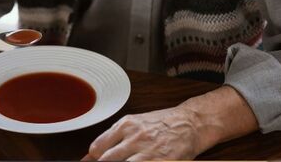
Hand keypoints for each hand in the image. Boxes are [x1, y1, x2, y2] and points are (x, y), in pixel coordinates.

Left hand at [83, 86, 258, 160]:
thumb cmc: (161, 123)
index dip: (92, 160)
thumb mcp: (134, 124)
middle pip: (107, 160)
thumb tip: (90, 155)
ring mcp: (147, 152)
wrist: (190, 123)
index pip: (97, 148)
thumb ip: (112, 138)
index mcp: (125, 125)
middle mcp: (134, 138)